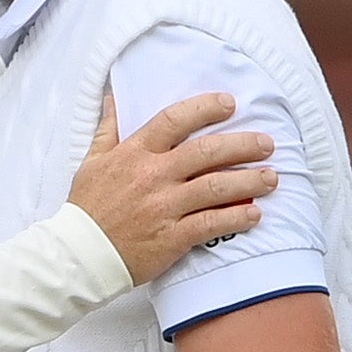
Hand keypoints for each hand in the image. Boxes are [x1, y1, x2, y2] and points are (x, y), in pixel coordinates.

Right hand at [64, 93, 275, 285]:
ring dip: (250, 180)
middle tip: (267, 143)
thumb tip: (114, 97)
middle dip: (243, 144)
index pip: (175, 120)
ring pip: (216, 187)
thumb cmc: (86, 208)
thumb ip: (108, 128)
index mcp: (134, 153)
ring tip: (272, 177)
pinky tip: (255, 214)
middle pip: (207, 152)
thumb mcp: (92, 161)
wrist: (79, 255)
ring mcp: (164, 207)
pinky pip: (212, 224)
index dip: (205, 108)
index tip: (229, 104)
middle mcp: (153, 176)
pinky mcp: (172, 237)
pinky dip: (237, 217)